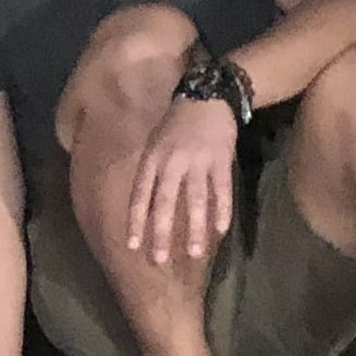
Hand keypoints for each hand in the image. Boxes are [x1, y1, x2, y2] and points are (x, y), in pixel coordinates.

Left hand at [128, 97, 242, 263]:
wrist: (208, 96)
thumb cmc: (176, 123)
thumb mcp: (154, 143)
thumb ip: (150, 173)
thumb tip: (144, 207)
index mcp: (153, 159)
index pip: (141, 195)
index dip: (137, 221)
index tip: (133, 246)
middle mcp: (173, 162)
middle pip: (166, 202)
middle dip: (162, 232)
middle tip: (160, 259)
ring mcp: (199, 161)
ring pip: (196, 199)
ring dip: (196, 228)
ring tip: (195, 254)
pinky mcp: (222, 159)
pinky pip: (222, 189)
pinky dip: (222, 209)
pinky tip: (221, 230)